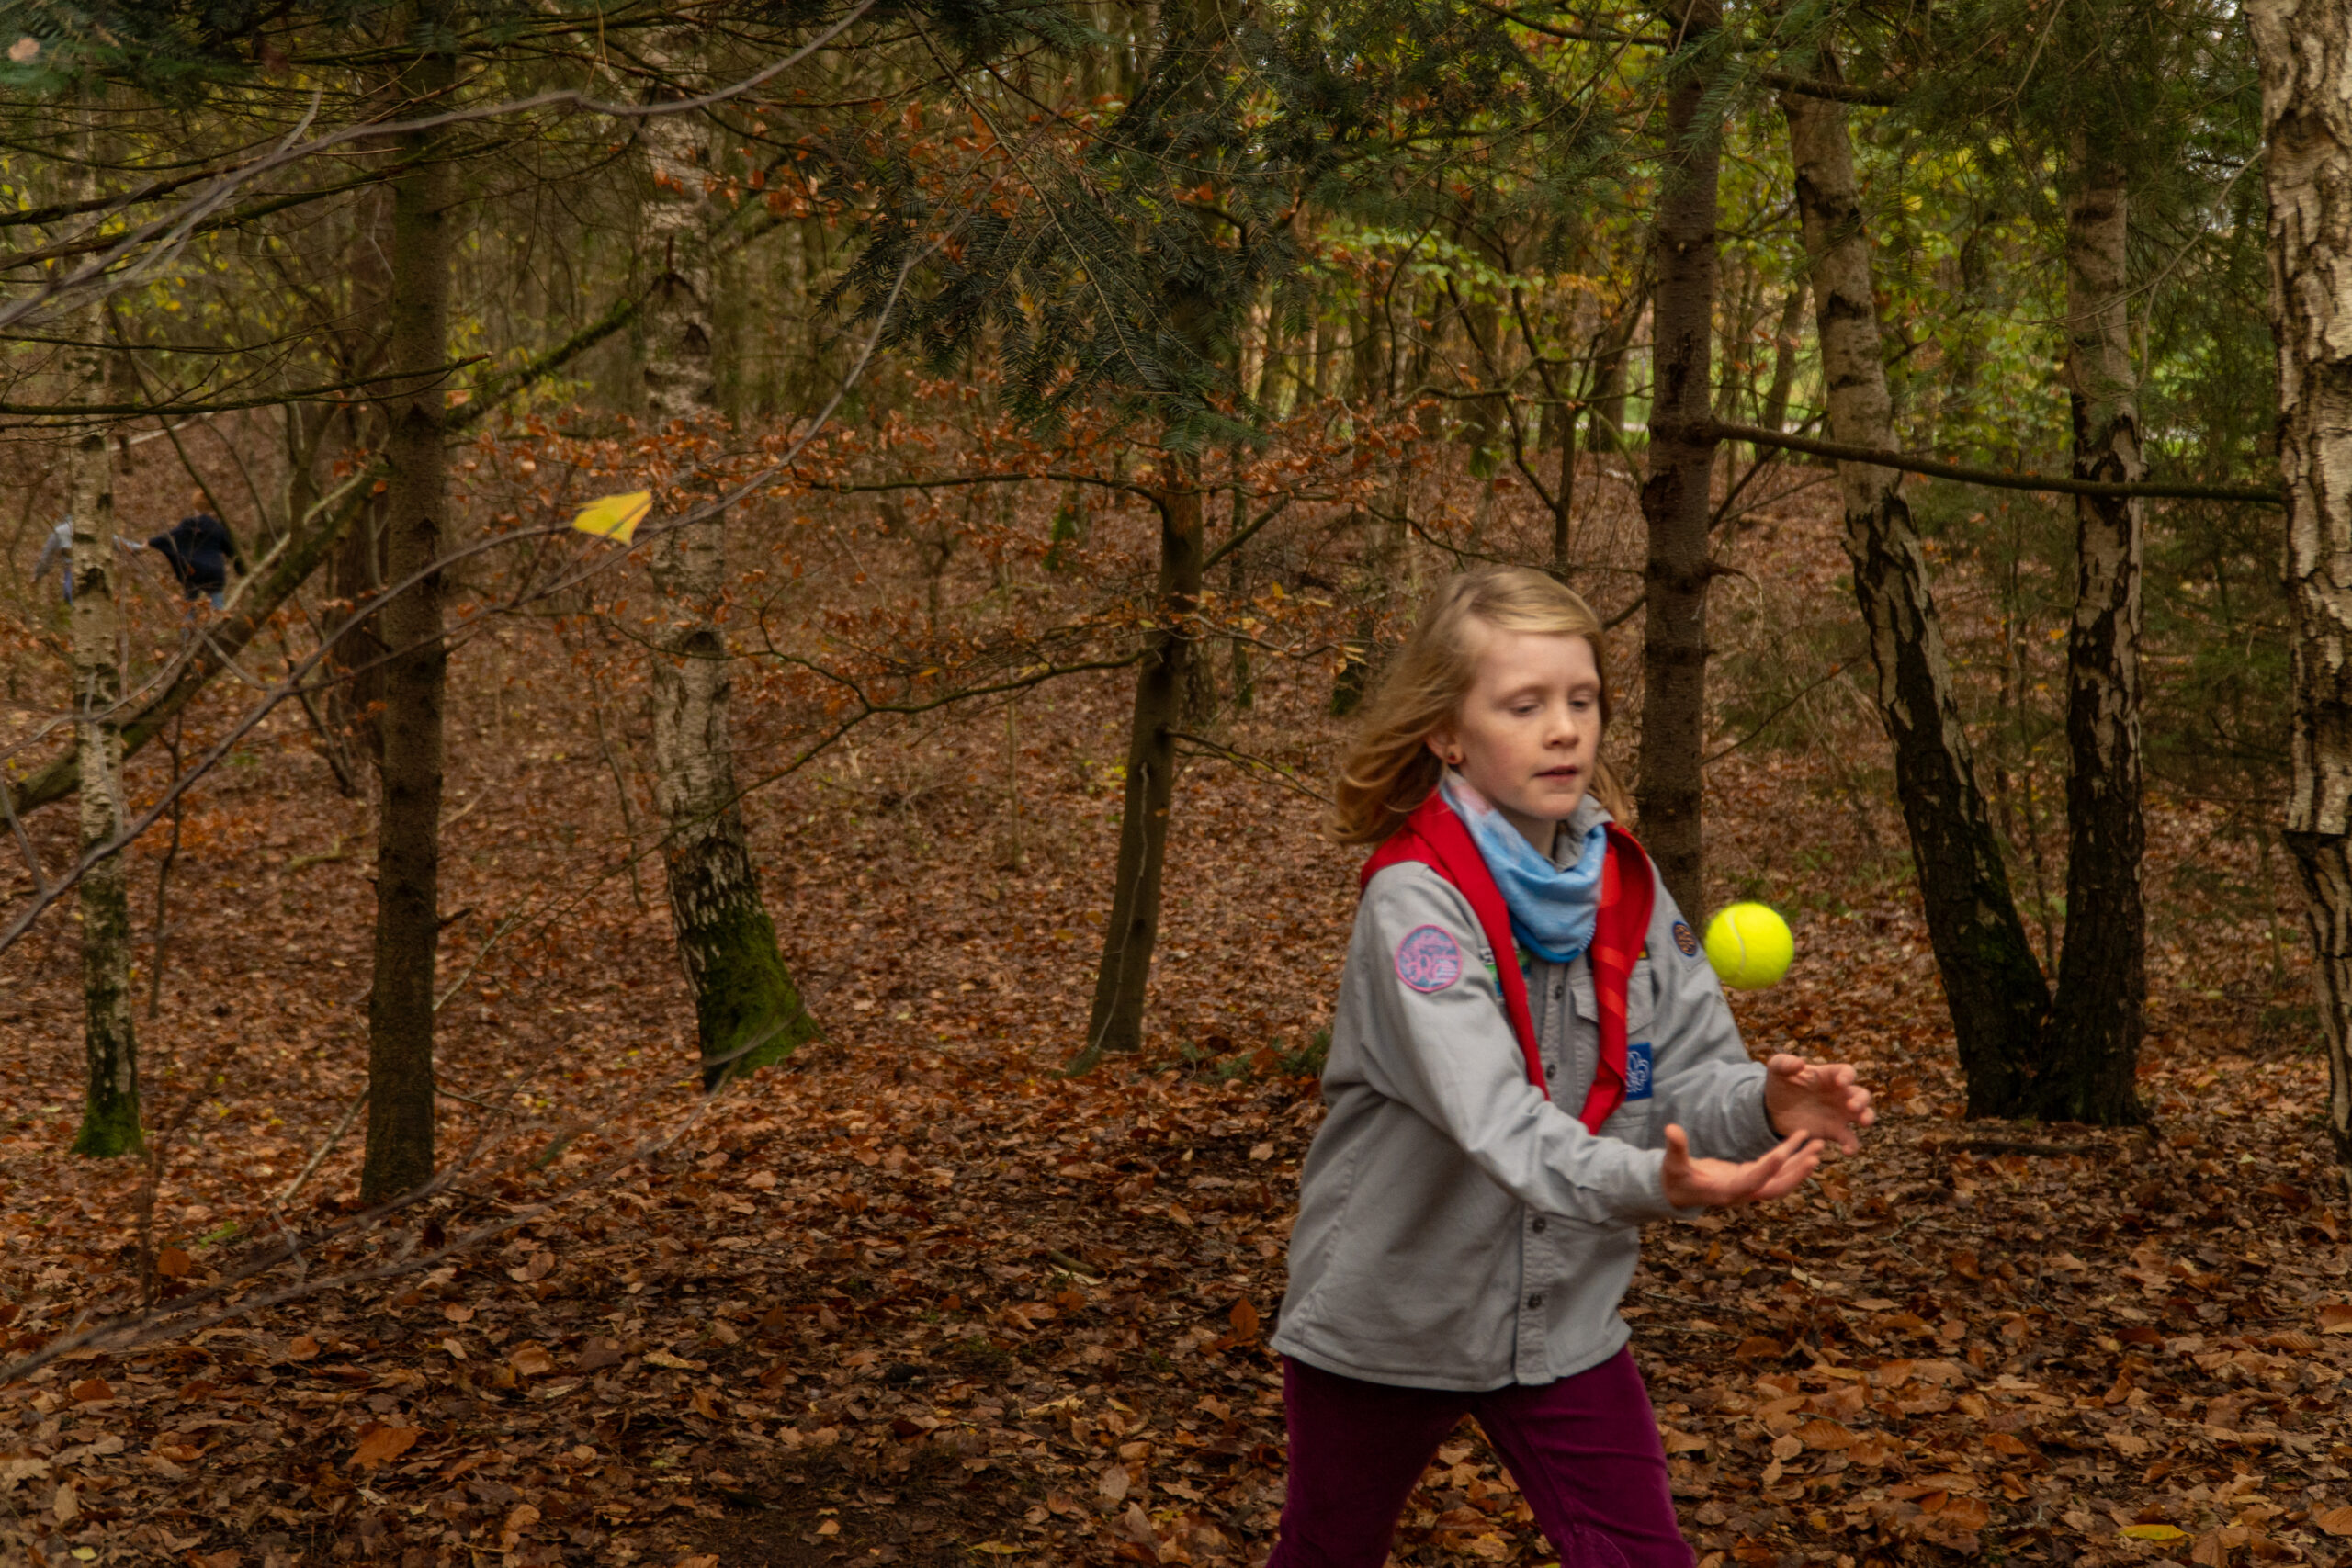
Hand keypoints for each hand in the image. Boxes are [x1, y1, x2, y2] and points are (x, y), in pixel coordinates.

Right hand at [1660, 1124, 1820, 1208]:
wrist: (1678, 1193)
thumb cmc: (1675, 1179)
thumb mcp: (1673, 1164)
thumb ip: (1676, 1147)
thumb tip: (1671, 1128)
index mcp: (1726, 1192)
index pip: (1752, 1181)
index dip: (1768, 1168)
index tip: (1784, 1153)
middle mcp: (1743, 1193)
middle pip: (1777, 1186)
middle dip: (1797, 1171)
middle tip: (1815, 1153)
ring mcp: (1750, 1186)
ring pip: (1782, 1179)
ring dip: (1800, 1163)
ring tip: (1818, 1145)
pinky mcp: (1751, 1178)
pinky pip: (1776, 1171)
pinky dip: (1790, 1158)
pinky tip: (1802, 1143)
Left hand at [1763, 1053, 1874, 1152]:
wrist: (1773, 1109)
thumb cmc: (1779, 1083)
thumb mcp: (1776, 1069)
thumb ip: (1784, 1063)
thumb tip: (1800, 1063)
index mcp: (1828, 1076)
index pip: (1846, 1071)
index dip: (1847, 1076)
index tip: (1840, 1082)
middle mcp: (1839, 1094)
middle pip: (1862, 1094)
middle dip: (1862, 1100)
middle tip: (1852, 1106)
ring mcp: (1839, 1113)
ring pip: (1864, 1115)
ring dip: (1867, 1118)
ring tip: (1863, 1123)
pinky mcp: (1833, 1131)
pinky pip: (1849, 1139)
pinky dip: (1852, 1146)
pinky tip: (1846, 1151)